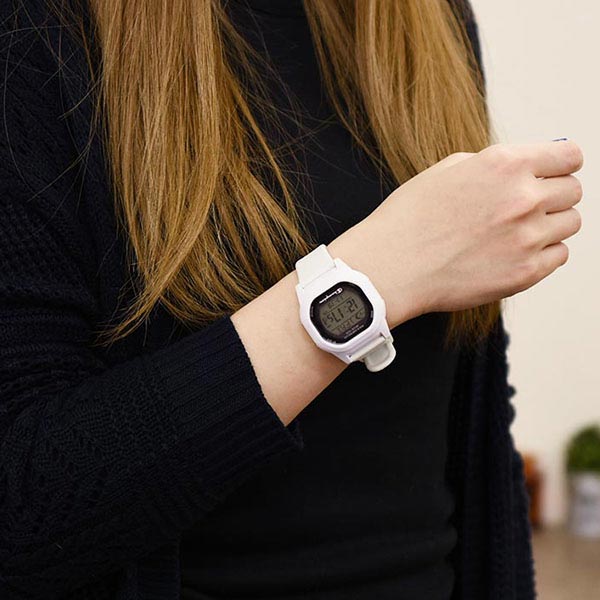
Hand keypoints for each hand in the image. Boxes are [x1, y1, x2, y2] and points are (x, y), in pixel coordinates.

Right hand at [328, 141, 583, 327]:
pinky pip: (559, 256)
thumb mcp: (445, 172)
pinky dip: (543, 253)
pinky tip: (514, 252)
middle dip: (554, 194)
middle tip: (527, 206)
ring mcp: (527, 238)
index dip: (560, 163)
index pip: (569, 156)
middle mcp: (523, 198)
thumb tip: (521, 167)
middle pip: (573, 190)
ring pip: (570, 224)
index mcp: (504, 165)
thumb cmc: (408, 221)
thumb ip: (492, 165)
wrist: (390, 267)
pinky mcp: (525, 273)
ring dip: (550, 224)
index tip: (553, 172)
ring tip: (517, 232)